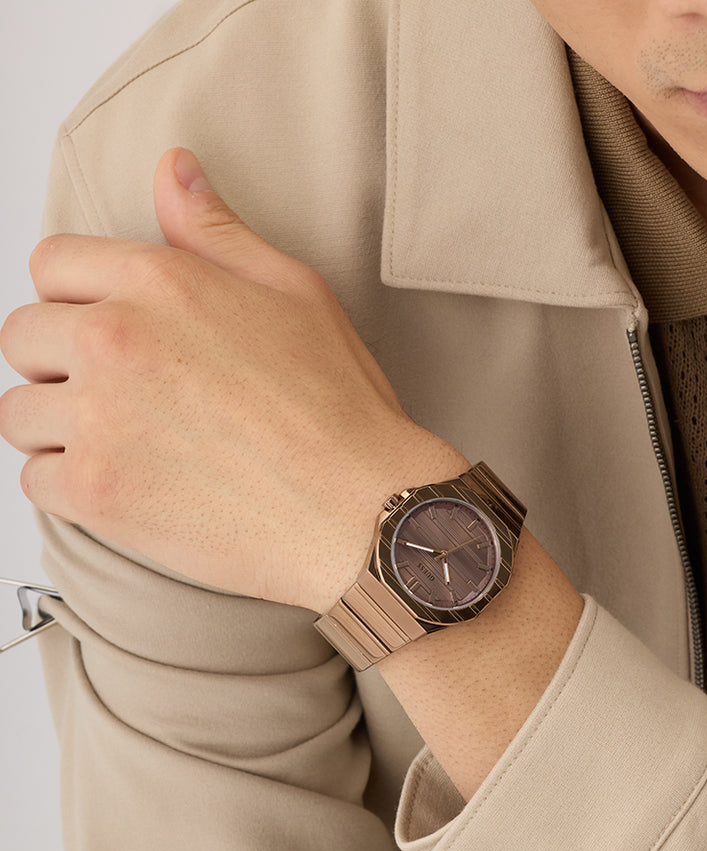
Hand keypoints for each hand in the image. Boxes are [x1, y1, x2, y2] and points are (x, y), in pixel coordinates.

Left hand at [0, 148, 465, 611]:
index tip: (103, 330)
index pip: (51, 264)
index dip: (75, 297)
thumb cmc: (340, 410)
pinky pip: (34, 482)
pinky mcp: (96, 491)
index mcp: (159, 281)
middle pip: (23, 337)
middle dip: (59, 362)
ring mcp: (99, 417)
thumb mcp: (294, 292)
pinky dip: (66, 488)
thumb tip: (172, 170)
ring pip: (18, 414)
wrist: (360, 512)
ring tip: (116, 444)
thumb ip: (217, 231)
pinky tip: (120, 487)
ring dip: (56, 427)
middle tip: (115, 394)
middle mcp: (115, 339)